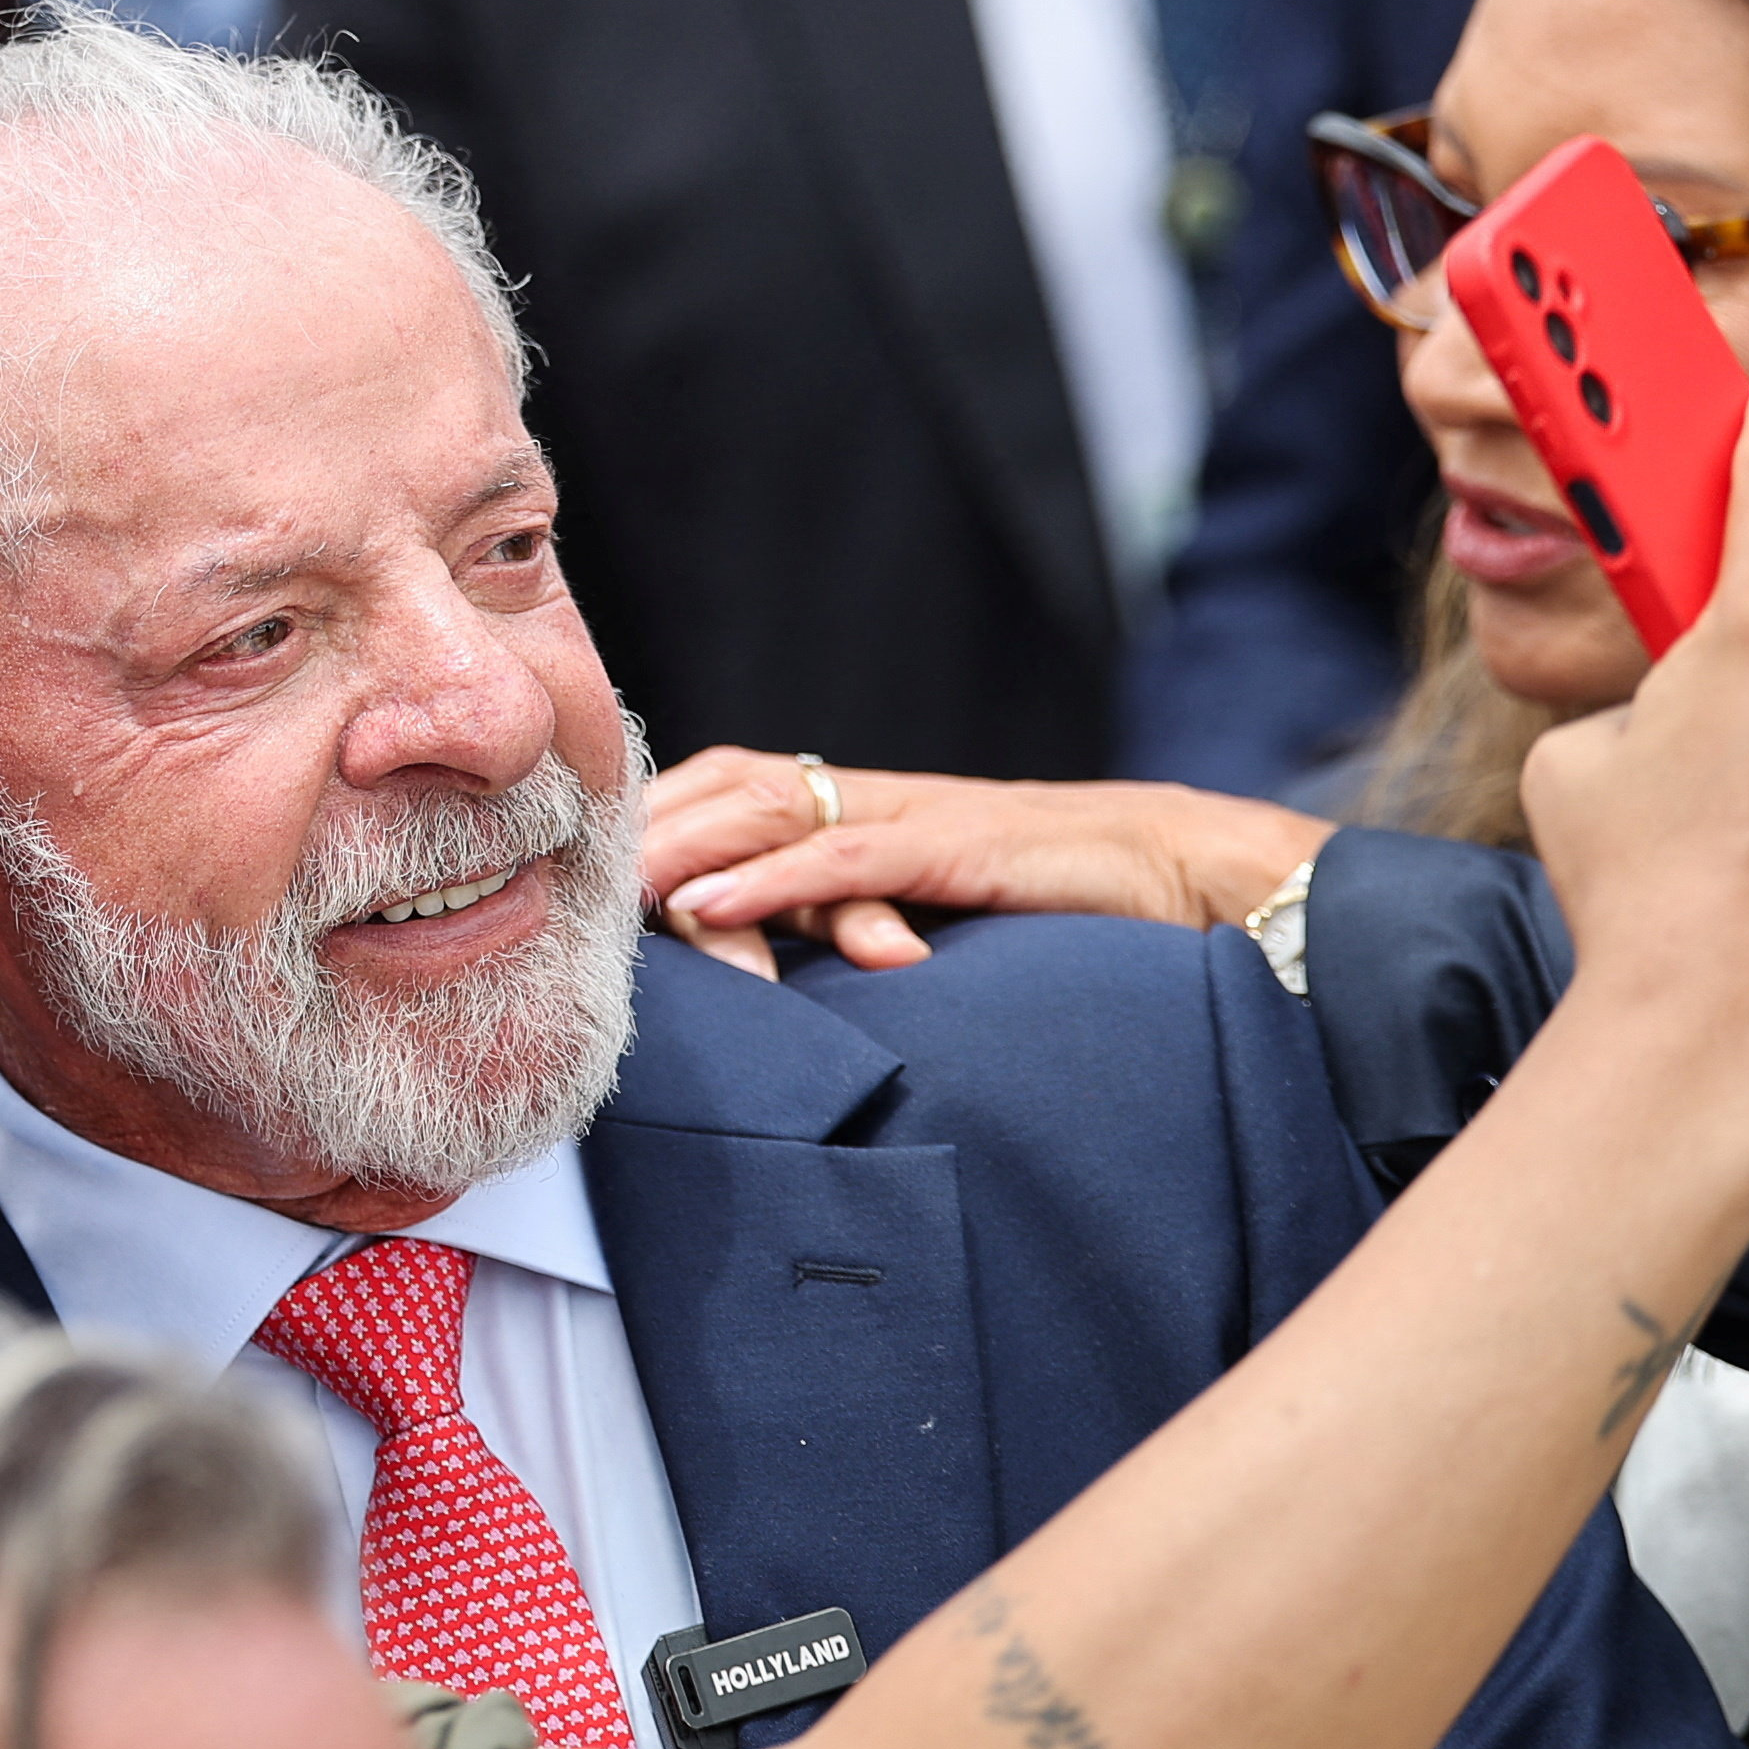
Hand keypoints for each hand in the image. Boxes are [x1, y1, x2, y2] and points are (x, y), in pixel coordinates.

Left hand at [646, 749, 1327, 973]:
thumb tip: (775, 965)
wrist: (1185, 875)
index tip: (584, 850)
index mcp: (871, 810)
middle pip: (732, 783)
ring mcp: (916, 817)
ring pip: (772, 809)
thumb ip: (861, 924)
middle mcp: (879, 800)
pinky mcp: (958, 847)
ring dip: (683, 843)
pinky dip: (769, 877)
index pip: (739, 787)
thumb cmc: (1066, 907)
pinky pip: (845, 857)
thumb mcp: (939, 915)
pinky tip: (709, 904)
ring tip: (609, 880)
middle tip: (562, 859)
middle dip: (649, 818)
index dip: (663, 810)